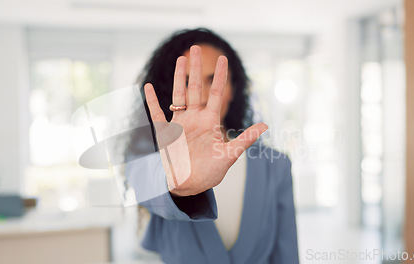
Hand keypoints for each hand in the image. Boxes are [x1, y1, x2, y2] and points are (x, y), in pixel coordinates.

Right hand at [144, 45, 267, 195]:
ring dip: (178, 77)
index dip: (220, 76)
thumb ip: (245, 139)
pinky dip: (152, 101)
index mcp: (210, 122)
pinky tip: (148, 87)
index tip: (223, 58)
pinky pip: (157, 114)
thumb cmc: (209, 173)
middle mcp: (194, 119)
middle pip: (195, 88)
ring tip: (180, 59)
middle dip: (195, 68)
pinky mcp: (165, 134)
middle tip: (195, 48)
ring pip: (178, 96)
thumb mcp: (229, 155)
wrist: (189, 186)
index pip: (215, 93)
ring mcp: (179, 124)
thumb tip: (265, 125)